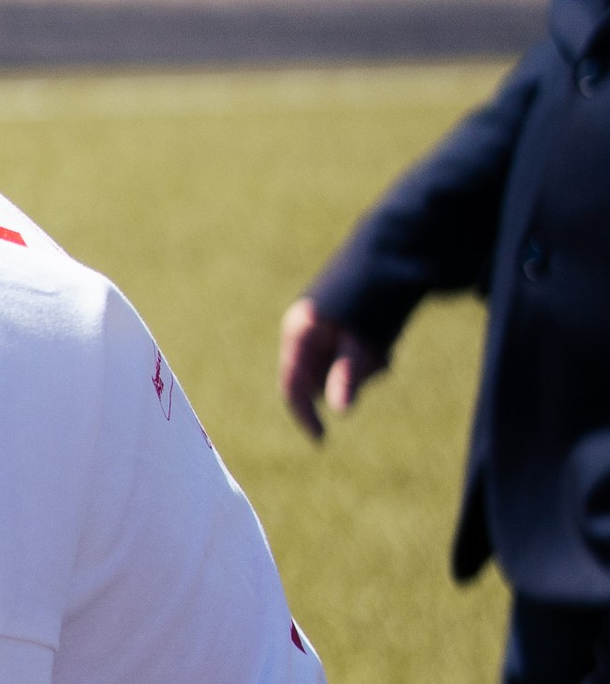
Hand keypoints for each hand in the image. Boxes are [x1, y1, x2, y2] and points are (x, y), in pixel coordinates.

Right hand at [279, 295, 387, 441]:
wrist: (391, 244)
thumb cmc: (374, 292)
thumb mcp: (363, 340)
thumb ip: (349, 374)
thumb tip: (341, 411)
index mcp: (299, 333)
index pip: (292, 386)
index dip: (305, 416)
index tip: (323, 440)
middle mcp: (306, 331)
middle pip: (318, 380)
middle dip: (347, 383)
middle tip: (382, 365)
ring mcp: (323, 327)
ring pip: (336, 368)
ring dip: (362, 369)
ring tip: (387, 347)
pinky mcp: (340, 323)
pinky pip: (348, 354)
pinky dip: (366, 356)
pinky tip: (385, 338)